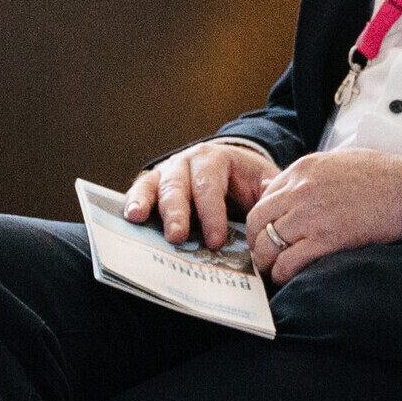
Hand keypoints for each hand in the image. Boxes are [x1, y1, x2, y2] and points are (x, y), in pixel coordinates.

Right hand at [126, 140, 281, 250]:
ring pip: (155, 186)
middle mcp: (188, 161)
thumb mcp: (265, 183)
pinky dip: (133, 201)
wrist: (233, 167)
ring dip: (147, 203)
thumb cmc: (249, 180)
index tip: (215, 241)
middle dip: (178, 213)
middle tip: (178, 237)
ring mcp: (167, 171)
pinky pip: (140, 190)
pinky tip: (130, 216)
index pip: (211, 187)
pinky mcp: (152, 184)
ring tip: (139, 220)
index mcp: (217, 159)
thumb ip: (268, 196)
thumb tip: (271, 213)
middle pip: (179, 187)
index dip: (212, 215)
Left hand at [243, 148, 401, 283]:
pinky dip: (282, 273)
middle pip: (257, 220)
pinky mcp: (326, 239)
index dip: (265, 218)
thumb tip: (282, 190)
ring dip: (266, 261)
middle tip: (264, 253)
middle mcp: (301, 190)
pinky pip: (288, 262)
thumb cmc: (385, 174)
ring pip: (267, 243)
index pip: (265, 195)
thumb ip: (309, 175)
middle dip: (256, 240)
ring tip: (273, 270)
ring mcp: (311, 215)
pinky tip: (287, 277)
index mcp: (304, 168)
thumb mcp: (340, 160)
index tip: (269, 231)